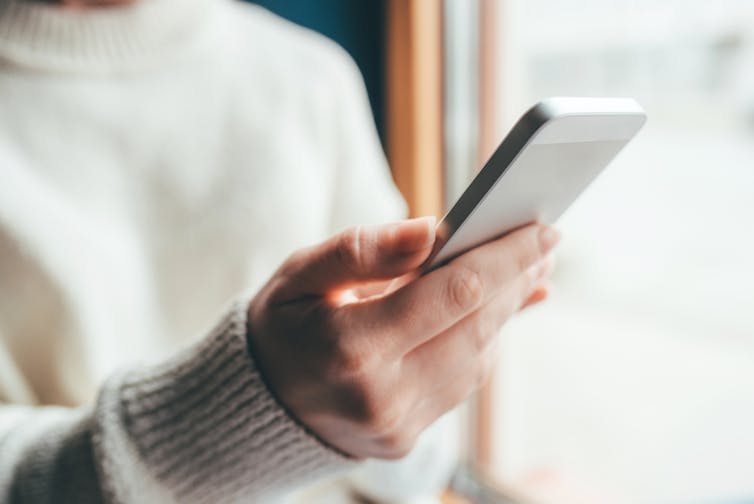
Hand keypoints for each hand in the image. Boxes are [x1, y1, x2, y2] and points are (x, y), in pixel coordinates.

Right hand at [247, 218, 558, 458]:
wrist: (256, 404)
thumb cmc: (278, 327)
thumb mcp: (300, 275)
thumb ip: (362, 250)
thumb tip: (431, 228)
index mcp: (352, 348)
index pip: (454, 293)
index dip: (506, 257)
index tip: (542, 228)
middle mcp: (383, 396)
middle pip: (477, 327)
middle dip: (517, 279)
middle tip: (546, 240)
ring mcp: (399, 424)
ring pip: (478, 358)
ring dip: (506, 310)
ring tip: (527, 270)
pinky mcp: (407, 438)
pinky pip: (463, 383)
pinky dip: (484, 340)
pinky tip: (496, 310)